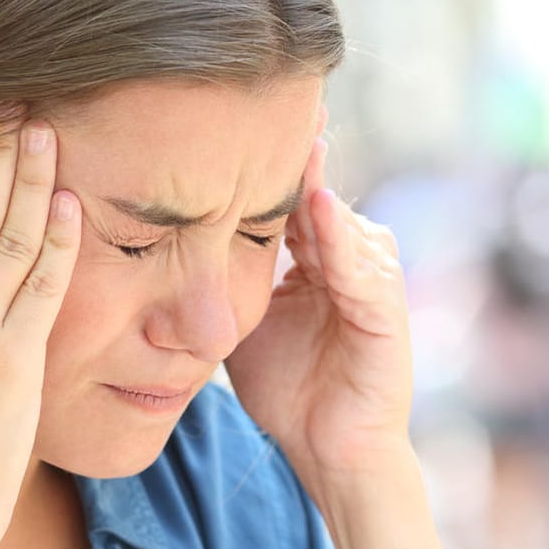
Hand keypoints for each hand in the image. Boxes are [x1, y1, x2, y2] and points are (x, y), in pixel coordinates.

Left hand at [225, 107, 413, 510]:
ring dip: (318, 186)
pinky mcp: (387, 317)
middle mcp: (348, 261)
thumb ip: (217, 281)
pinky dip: (341, 241)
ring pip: (342, 224)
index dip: (263, 161)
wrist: (328, 449)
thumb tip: (160, 247)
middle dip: (299, 153)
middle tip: (277, 99)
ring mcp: (372, 285)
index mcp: (313, 260)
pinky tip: (320, 210)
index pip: (287, 198)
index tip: (233, 113)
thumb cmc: (287, 389)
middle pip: (319, 197)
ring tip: (298, 141)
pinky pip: (364, 272)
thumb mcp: (242, 322)